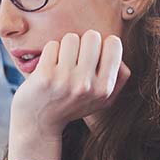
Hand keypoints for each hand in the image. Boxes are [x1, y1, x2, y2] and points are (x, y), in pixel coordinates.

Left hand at [11, 30, 130, 136]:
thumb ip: (118, 78)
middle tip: (75, 58)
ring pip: (71, 38)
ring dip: (65, 47)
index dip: (102, 44)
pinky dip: (50, 53)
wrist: (38, 123)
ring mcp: (65, 80)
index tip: (92, 56)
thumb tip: (120, 56)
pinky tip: (48, 67)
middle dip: (83, 43)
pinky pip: (52, 45)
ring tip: (61, 64)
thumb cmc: (70, 105)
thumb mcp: (101, 100)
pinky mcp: (45, 75)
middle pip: (92, 36)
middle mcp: (87, 84)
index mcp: (104, 89)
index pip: (113, 43)